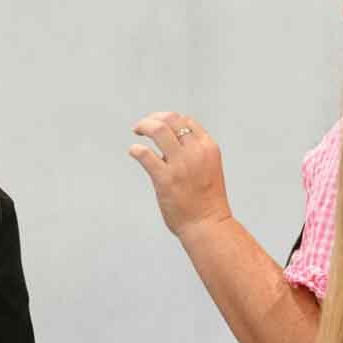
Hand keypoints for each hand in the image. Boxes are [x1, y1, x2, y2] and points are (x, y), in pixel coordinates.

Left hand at [128, 111, 234, 238]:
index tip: (158, 123)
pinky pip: (144, 153)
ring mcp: (180, 164)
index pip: (185, 121)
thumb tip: (167, 143)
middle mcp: (195, 152)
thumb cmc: (206, 200)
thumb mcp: (208, 167)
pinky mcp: (165, 178)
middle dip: (153, 118)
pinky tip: (134, 151)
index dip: (168, 118)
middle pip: (171, 119)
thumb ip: (192, 153)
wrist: (207, 224)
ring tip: (137, 130)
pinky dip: (136, 149)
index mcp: (208, 147)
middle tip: (142, 126)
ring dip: (143, 125)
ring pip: (158, 129)